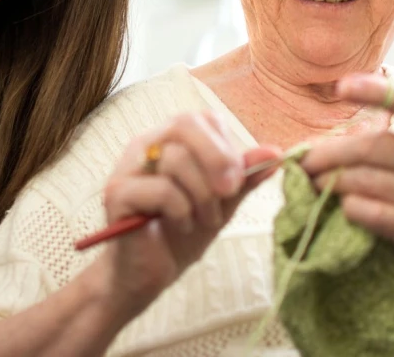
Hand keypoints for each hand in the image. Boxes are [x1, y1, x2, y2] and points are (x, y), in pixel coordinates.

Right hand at [97, 111, 279, 309]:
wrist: (147, 275)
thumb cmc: (181, 233)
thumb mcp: (221, 204)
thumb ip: (243, 178)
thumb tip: (275, 154)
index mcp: (169, 141)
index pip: (201, 118)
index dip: (225, 145)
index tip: (239, 179)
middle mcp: (144, 146)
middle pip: (184, 126)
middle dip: (217, 159)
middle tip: (229, 192)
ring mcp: (127, 168)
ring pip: (176, 160)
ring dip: (202, 196)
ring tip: (205, 220)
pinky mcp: (118, 194)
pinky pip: (163, 191)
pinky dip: (183, 213)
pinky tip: (182, 227)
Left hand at [301, 74, 393, 281]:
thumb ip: (380, 140)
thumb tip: (318, 142)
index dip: (374, 91)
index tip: (341, 86)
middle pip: (368, 147)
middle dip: (326, 153)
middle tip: (302, 161)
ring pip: (360, 179)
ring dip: (327, 181)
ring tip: (313, 183)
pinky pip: (364, 209)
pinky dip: (345, 206)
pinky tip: (343, 207)